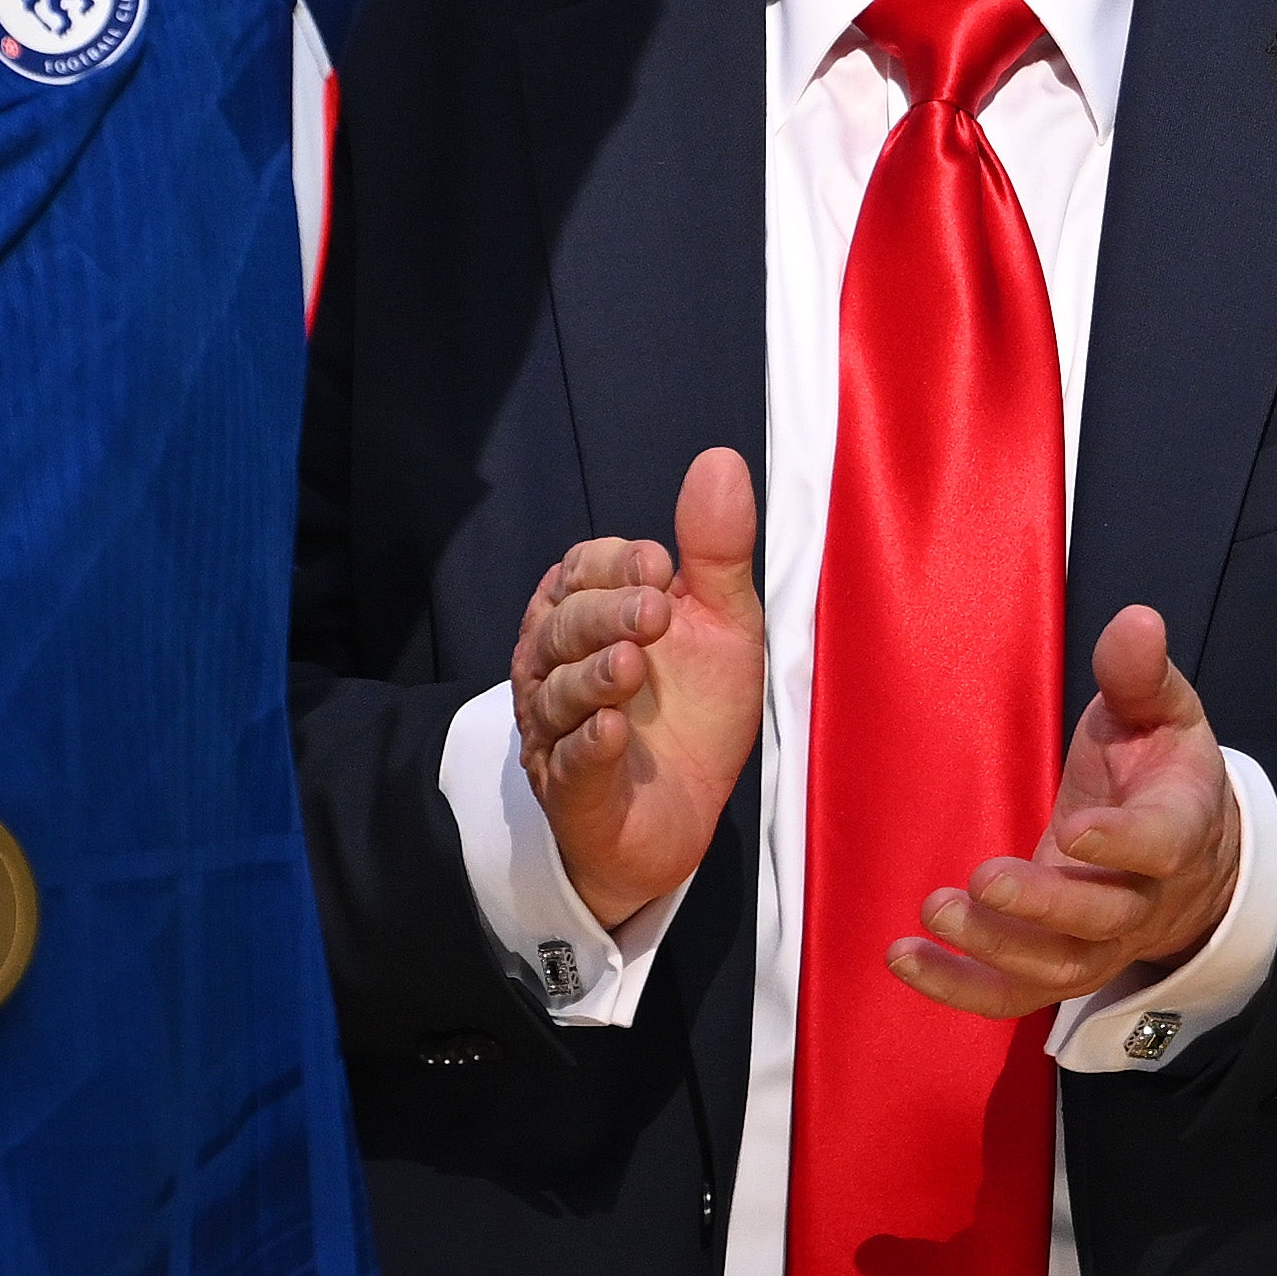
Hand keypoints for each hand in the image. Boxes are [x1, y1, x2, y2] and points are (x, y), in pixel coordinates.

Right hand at [510, 443, 765, 930]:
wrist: (684, 816)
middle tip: (654, 612)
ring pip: (555, 694)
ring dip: (592, 677)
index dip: (614, 564)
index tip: (661, 567)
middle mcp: (558, 667)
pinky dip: (587, 747)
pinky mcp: (571, 793)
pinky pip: (568, 765)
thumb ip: (716, 549)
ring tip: (628, 668)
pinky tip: (612, 732)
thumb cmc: (694, 710)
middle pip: (562, 625)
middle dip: (605, 613)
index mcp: (588, 614)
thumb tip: (720, 459)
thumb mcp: (721, 622)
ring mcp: (557, 731)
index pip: (578, 570)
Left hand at [889, 600, 1239, 1018]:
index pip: (1160, 844)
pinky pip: (1016, 995)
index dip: (1121, 843)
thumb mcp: (1161, 710)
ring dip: (993, 950)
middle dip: (1041, 905)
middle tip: (979, 878)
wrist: (1191, 851)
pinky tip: (905, 961)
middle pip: (1101, 920)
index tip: (1074, 830)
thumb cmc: (1159, 767)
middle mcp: (1146, 898)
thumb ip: (1140, 673)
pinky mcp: (1062, 963)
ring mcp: (1104, 942)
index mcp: (1179, 826)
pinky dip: (960, 988)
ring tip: (934, 911)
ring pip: (1057, 968)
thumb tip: (1136, 620)